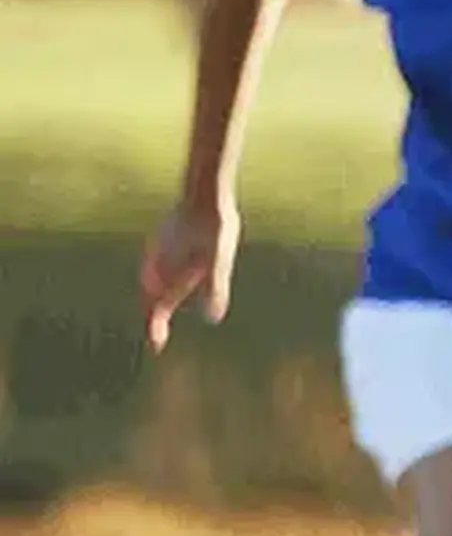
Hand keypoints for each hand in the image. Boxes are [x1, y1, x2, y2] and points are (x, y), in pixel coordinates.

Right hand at [140, 196, 238, 352]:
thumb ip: (214, 287)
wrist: (206, 190)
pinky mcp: (167, 235)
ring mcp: (159, 246)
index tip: (157, 345)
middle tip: (156, 335)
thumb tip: (213, 317)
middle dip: (152, 314)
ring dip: (153, 296)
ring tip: (158, 311)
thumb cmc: (214, 225)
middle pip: (149, 294)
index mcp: (165, 269)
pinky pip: (157, 262)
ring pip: (151, 277)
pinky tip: (167, 276)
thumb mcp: (218, 259)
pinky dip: (158, 277)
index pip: (156, 304)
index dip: (155, 325)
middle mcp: (157, 259)